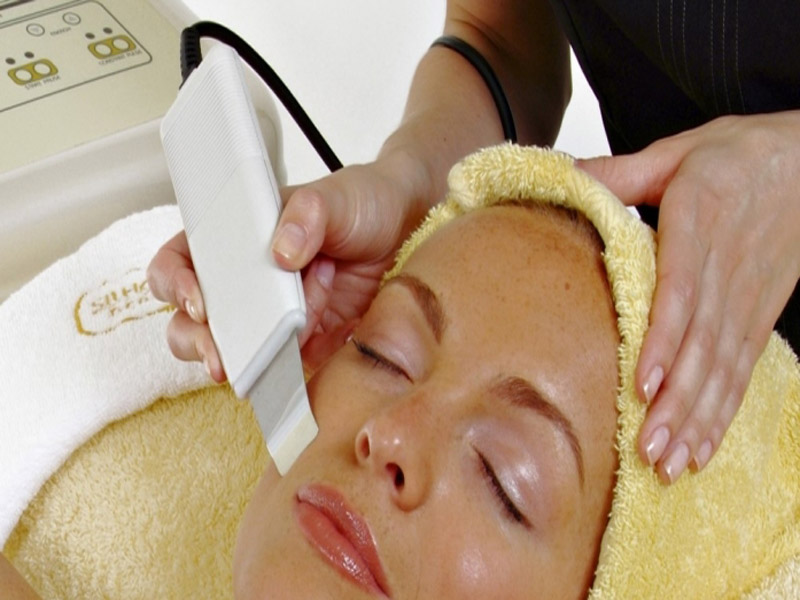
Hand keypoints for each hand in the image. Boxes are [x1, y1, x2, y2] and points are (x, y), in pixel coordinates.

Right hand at [147, 151, 431, 376]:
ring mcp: (268, 320)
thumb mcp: (336, 196)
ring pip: (226, 352)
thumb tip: (282, 251)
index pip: (180, 262)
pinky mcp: (301, 349)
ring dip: (240, 361)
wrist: (410, 232)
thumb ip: (308, 213)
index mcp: (234, 239)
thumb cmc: (362, 204)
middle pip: (190, 320)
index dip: (176, 283)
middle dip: (199, 340)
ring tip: (266, 362)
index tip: (201, 302)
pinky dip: (278, 381)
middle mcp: (243, 284)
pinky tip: (291, 380)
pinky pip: (276, 373)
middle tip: (223, 356)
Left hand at [578, 111, 799, 483]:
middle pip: (704, 345)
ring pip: (724, 367)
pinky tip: (702, 447)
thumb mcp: (679, 151)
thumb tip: (567, 176)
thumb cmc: (738, 155)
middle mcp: (729, 270)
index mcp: (702, 224)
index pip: (683, 289)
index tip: (645, 382)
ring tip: (669, 461)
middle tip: (648, 448)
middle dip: (677, 402)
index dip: (666, 339)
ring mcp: (748, 299)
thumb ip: (623, 172)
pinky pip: (742, 370)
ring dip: (698, 418)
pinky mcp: (759, 316)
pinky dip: (724, 411)